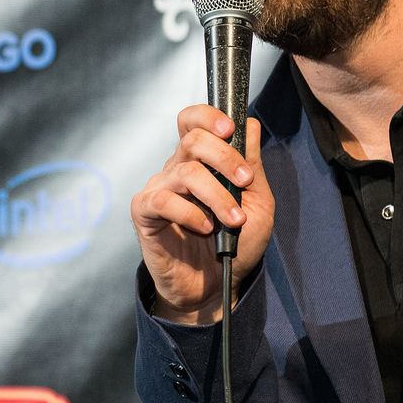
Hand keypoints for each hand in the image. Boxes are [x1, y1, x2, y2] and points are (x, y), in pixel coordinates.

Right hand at [131, 107, 274, 324]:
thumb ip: (252, 166)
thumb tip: (249, 125)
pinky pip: (163, 201)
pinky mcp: (145, 214)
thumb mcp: (257, 204)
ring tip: (233, 220)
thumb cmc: (234, 244)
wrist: (216, 286)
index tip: (230, 129)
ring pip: (185, 172)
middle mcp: (177, 169)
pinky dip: (190, 213)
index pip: (192, 121)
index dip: (208, 116)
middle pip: (192, 139)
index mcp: (200, 161)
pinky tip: (206, 228)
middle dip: (224, 156)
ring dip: (217, 194)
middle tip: (244, 182)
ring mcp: (159, 190)